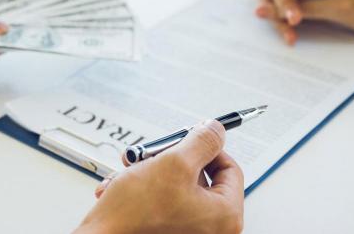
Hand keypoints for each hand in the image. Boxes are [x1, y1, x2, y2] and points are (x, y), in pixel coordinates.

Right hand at [74, 120, 243, 233]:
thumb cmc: (135, 215)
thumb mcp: (174, 163)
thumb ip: (202, 141)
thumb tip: (216, 130)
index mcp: (225, 216)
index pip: (230, 168)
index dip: (207, 148)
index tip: (189, 139)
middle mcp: (212, 228)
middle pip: (200, 176)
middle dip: (169, 159)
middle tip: (153, 154)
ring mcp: (189, 231)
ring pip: (176, 185)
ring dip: (150, 172)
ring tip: (130, 172)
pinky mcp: (168, 231)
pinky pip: (162, 201)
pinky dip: (142, 190)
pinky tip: (123, 187)